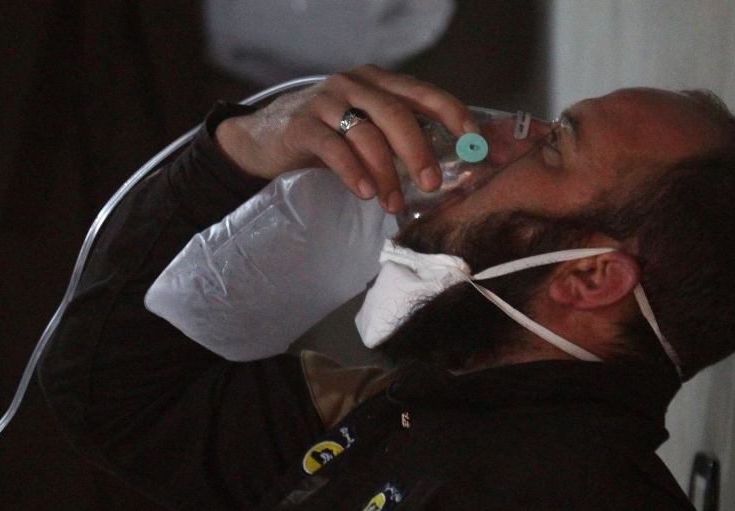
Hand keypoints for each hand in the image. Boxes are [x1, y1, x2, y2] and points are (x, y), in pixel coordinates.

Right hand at [214, 65, 477, 212]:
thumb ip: (397, 139)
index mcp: (377, 81)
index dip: (452, 114)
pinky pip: (334, 147)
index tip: (473, 142)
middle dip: (419, 151)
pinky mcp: (301, 124)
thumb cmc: (324, 138)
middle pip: (397, 113)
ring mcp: (326, 101)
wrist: (261, 140)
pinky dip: (353, 172)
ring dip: (386, 173)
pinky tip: (365, 193)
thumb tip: (444, 171)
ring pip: (367, 134)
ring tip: (393, 203)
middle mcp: (354, 84)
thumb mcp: (364, 129)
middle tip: (433, 183)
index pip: (423, 93)